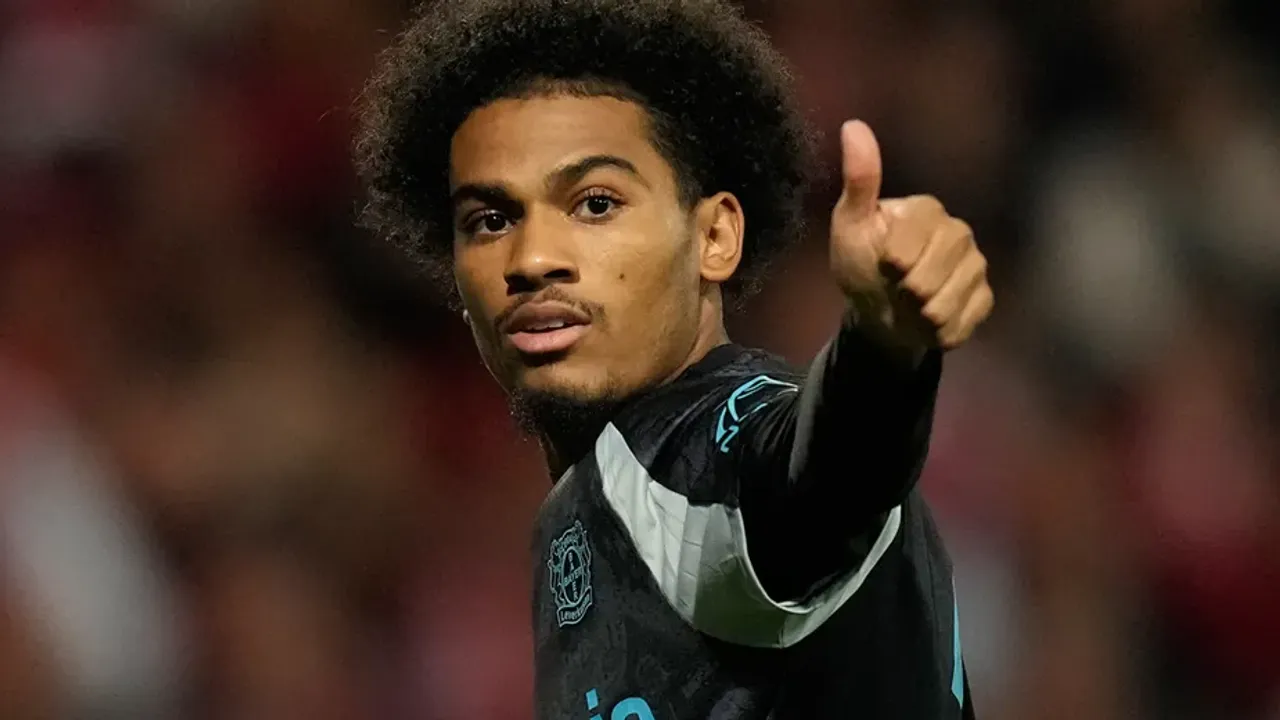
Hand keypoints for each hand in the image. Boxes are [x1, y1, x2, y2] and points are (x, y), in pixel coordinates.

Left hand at [828, 120, 993, 355]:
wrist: (877, 312)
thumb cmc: (861, 264)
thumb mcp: (850, 224)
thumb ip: (860, 180)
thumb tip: (853, 126)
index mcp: (928, 210)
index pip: (908, 246)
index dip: (890, 263)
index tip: (882, 264)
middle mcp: (959, 232)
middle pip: (929, 279)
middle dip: (903, 293)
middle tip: (895, 288)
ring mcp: (976, 267)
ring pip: (944, 305)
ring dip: (917, 316)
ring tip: (908, 305)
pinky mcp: (984, 299)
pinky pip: (962, 324)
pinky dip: (937, 331)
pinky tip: (926, 321)